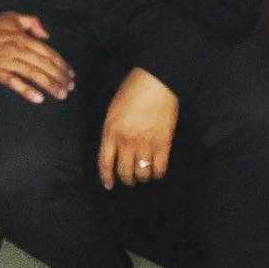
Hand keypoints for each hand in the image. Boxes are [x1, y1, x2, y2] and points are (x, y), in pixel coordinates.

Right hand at [0, 11, 74, 104]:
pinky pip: (13, 82)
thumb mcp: (12, 17)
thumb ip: (32, 22)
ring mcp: (7, 61)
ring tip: (60, 94)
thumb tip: (47, 35)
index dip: (61, 64)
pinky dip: (26, 90)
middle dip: (59, 76)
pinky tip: (38, 98)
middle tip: (69, 88)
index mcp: (24, 38)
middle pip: (44, 64)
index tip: (70, 74)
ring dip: (49, 84)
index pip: (48, 52)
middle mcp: (18, 50)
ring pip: (33, 73)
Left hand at [97, 67, 178, 189]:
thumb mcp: (113, 110)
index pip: (105, 162)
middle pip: (124, 172)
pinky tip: (157, 170)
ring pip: (142, 174)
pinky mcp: (163, 144)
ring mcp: (145, 143)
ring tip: (144, 173)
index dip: (106, 177)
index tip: (109, 185)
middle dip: (127, 179)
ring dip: (142, 177)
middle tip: (130, 178)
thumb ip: (112, 131)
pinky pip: (160, 168)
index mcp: (111, 131)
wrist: (156, 82)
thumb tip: (114, 149)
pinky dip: (158, 173)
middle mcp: (126, 141)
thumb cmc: (132, 91)